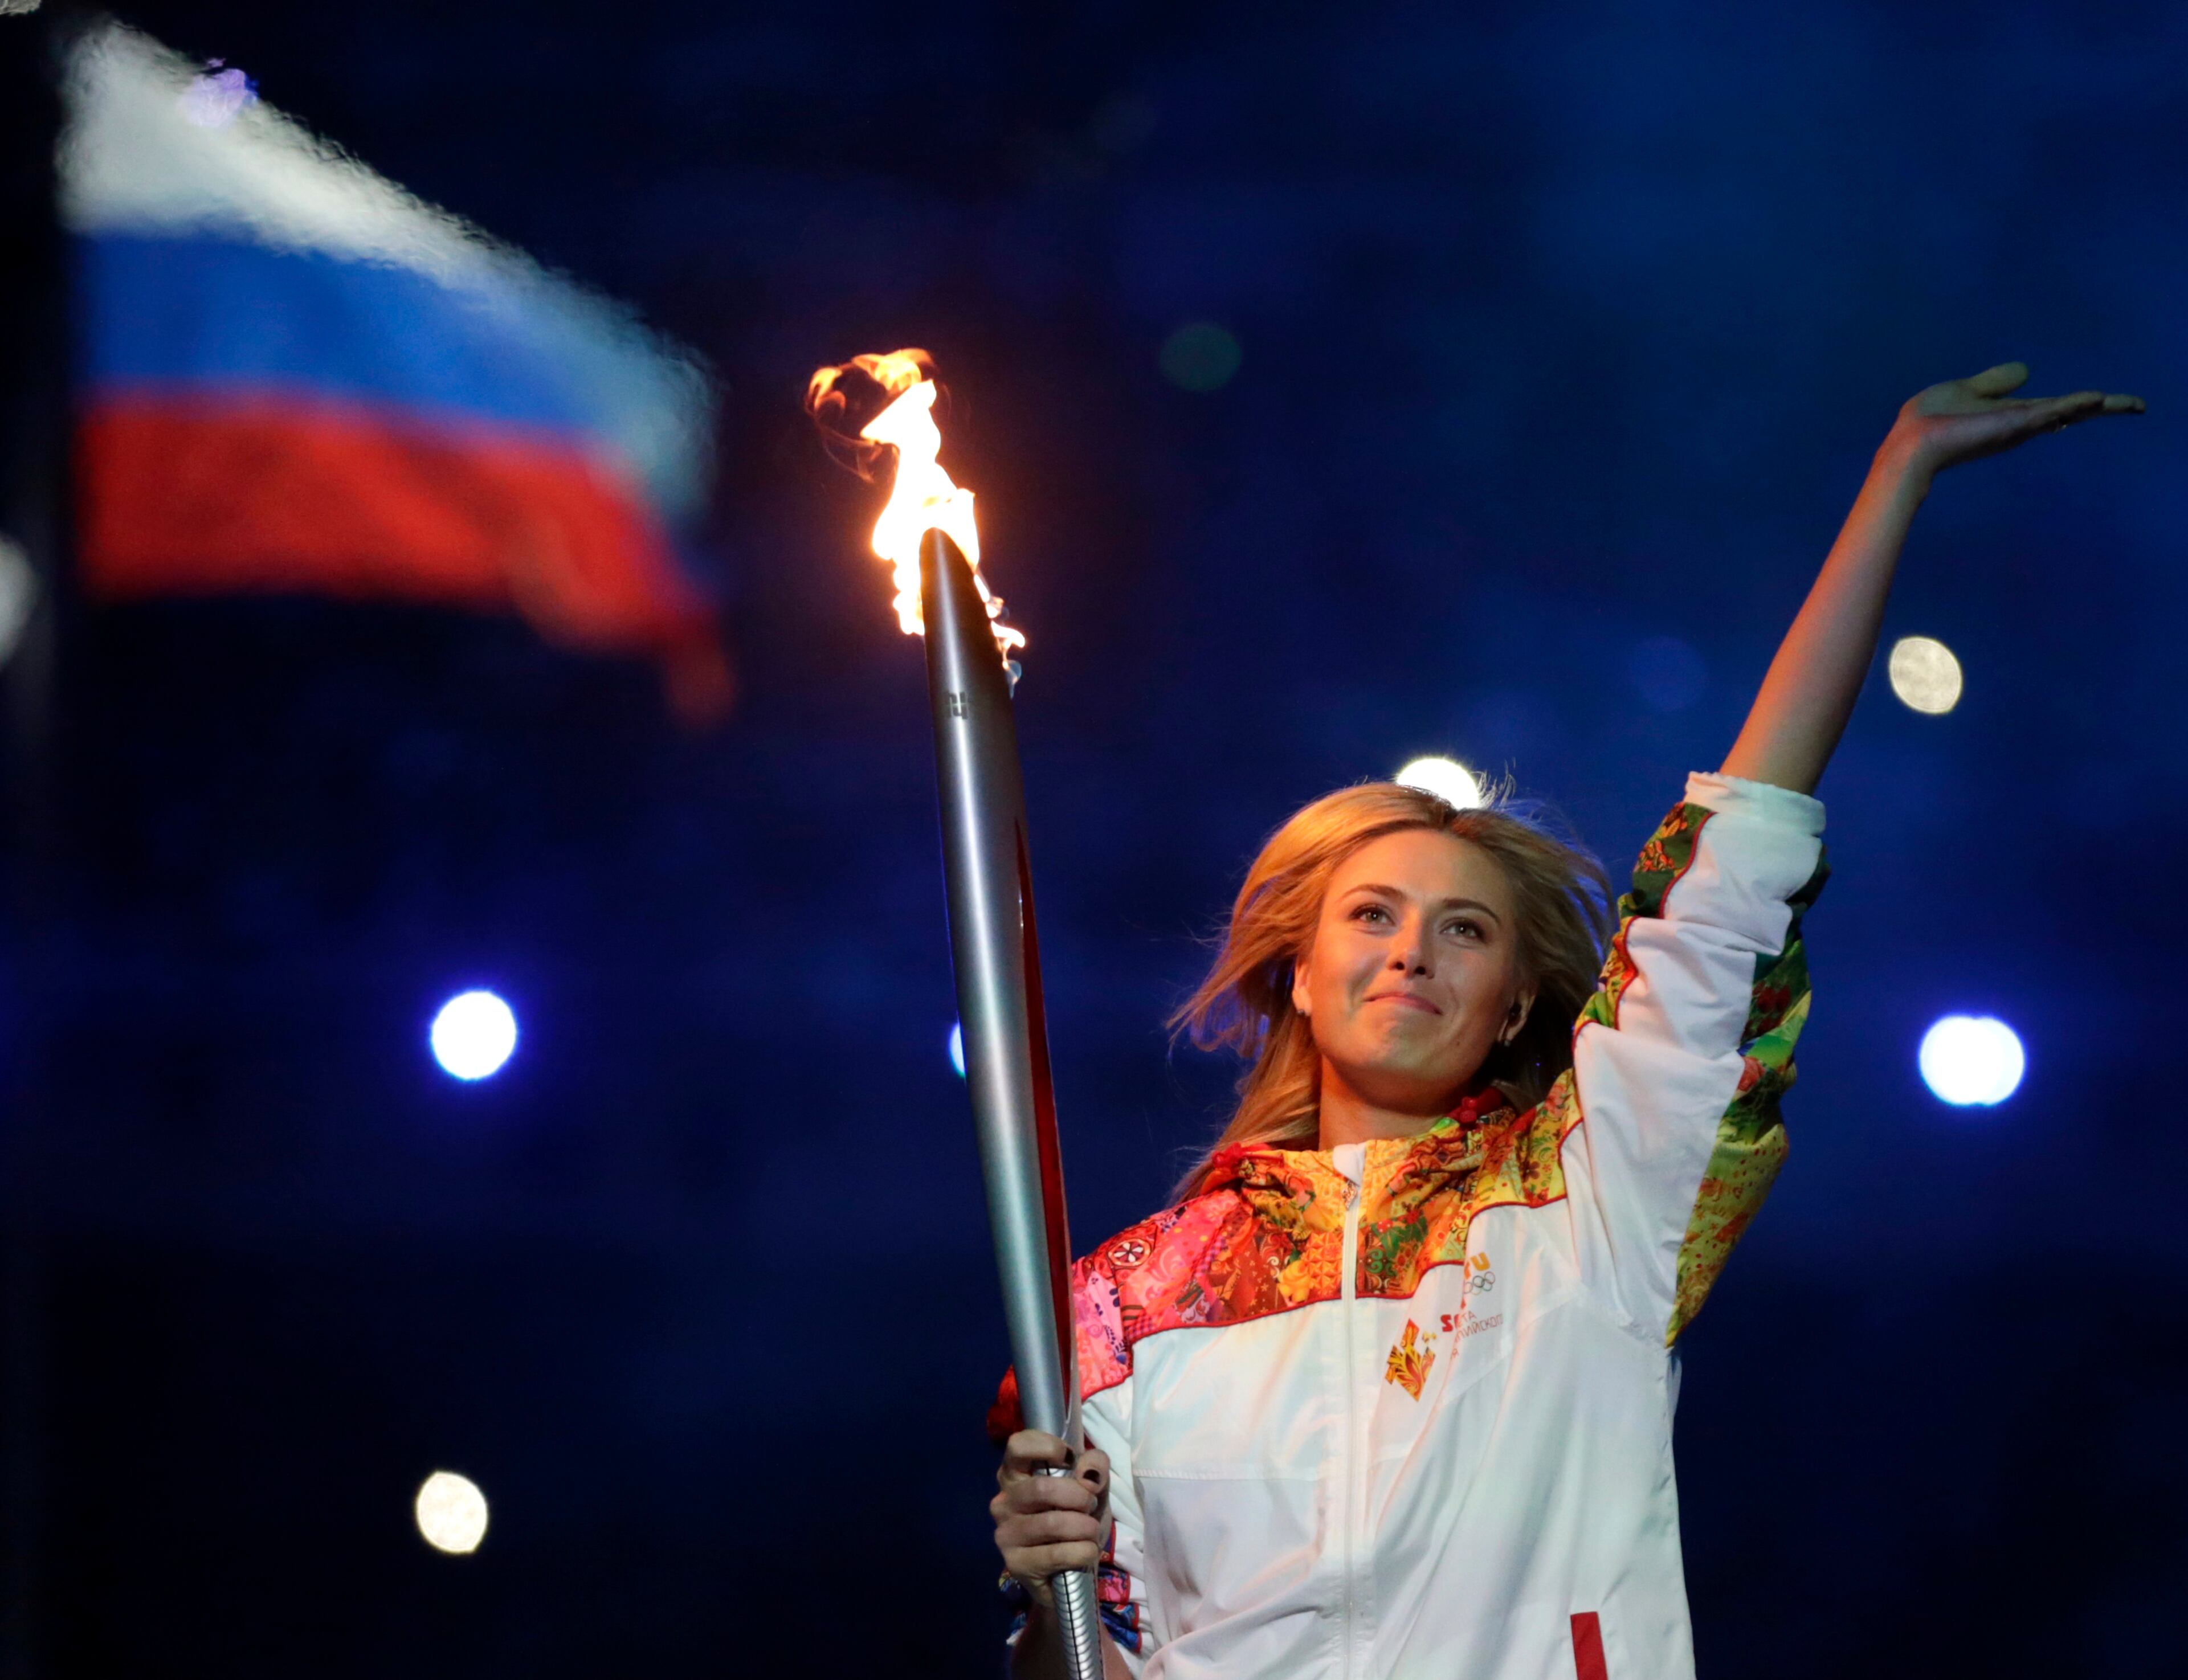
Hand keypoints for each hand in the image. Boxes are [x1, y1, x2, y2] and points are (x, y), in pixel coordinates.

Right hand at [991, 1430, 1110, 1609]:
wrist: (1071, 1570)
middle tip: (1090, 1506)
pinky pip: (1057, 1554)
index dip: (1046, 1446)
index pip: (1017, 1445)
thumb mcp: (1092, 1489)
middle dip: (1079, 1497)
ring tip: (1090, 1532)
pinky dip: (1083, 1551)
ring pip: (1051, 1523)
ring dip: (1085, 1527)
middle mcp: (1003, 1502)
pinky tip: (1086, 1552)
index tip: (1068, 1457)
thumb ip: (1094, 1470)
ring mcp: (1006, 1534)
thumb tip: (1090, 1472)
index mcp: (1016, 1474)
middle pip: (1041, 1488)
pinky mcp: (1016, 1564)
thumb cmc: (1076, 1518)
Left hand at [1885, 362, 2142, 482]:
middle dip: (2105, 409)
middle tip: (2138, 406)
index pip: (2053, 407)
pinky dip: (2072, 405)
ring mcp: (2018, 426)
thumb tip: (2026, 370)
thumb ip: (1995, 381)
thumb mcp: (1966, 390)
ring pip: (2067, 413)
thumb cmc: (1928, 421)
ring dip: (2099, 407)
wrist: (1910, 445)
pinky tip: (2098, 398)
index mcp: (2010, 415)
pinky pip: (2049, 412)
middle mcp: (2020, 424)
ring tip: (2132, 403)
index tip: (2104, 401)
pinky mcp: (2010, 426)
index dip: (2079, 404)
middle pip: (2071, 413)